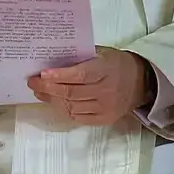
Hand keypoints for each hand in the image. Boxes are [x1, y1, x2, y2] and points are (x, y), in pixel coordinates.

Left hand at [28, 47, 152, 125]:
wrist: (141, 83)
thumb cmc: (117, 64)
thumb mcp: (103, 53)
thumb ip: (81, 57)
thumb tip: (53, 62)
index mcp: (107, 70)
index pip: (80, 75)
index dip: (59, 75)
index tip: (42, 74)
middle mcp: (107, 91)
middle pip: (71, 93)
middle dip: (48, 88)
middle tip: (33, 83)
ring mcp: (106, 107)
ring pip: (71, 107)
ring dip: (52, 100)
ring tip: (40, 92)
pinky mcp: (104, 119)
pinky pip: (78, 117)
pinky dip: (63, 110)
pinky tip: (55, 102)